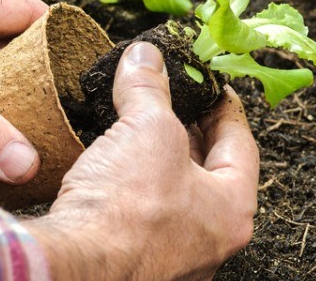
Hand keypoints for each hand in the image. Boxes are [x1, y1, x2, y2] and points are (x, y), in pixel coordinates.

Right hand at [25, 42, 258, 279]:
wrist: (74, 266)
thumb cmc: (127, 209)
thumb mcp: (146, 127)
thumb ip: (149, 87)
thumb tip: (145, 57)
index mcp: (232, 210)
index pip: (241, 144)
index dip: (223, 106)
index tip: (211, 85)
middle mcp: (209, 242)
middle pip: (208, 172)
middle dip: (187, 131)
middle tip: (173, 101)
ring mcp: (172, 258)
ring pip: (173, 196)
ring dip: (157, 161)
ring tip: (137, 127)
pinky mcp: (134, 263)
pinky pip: (142, 217)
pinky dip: (132, 188)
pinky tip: (111, 168)